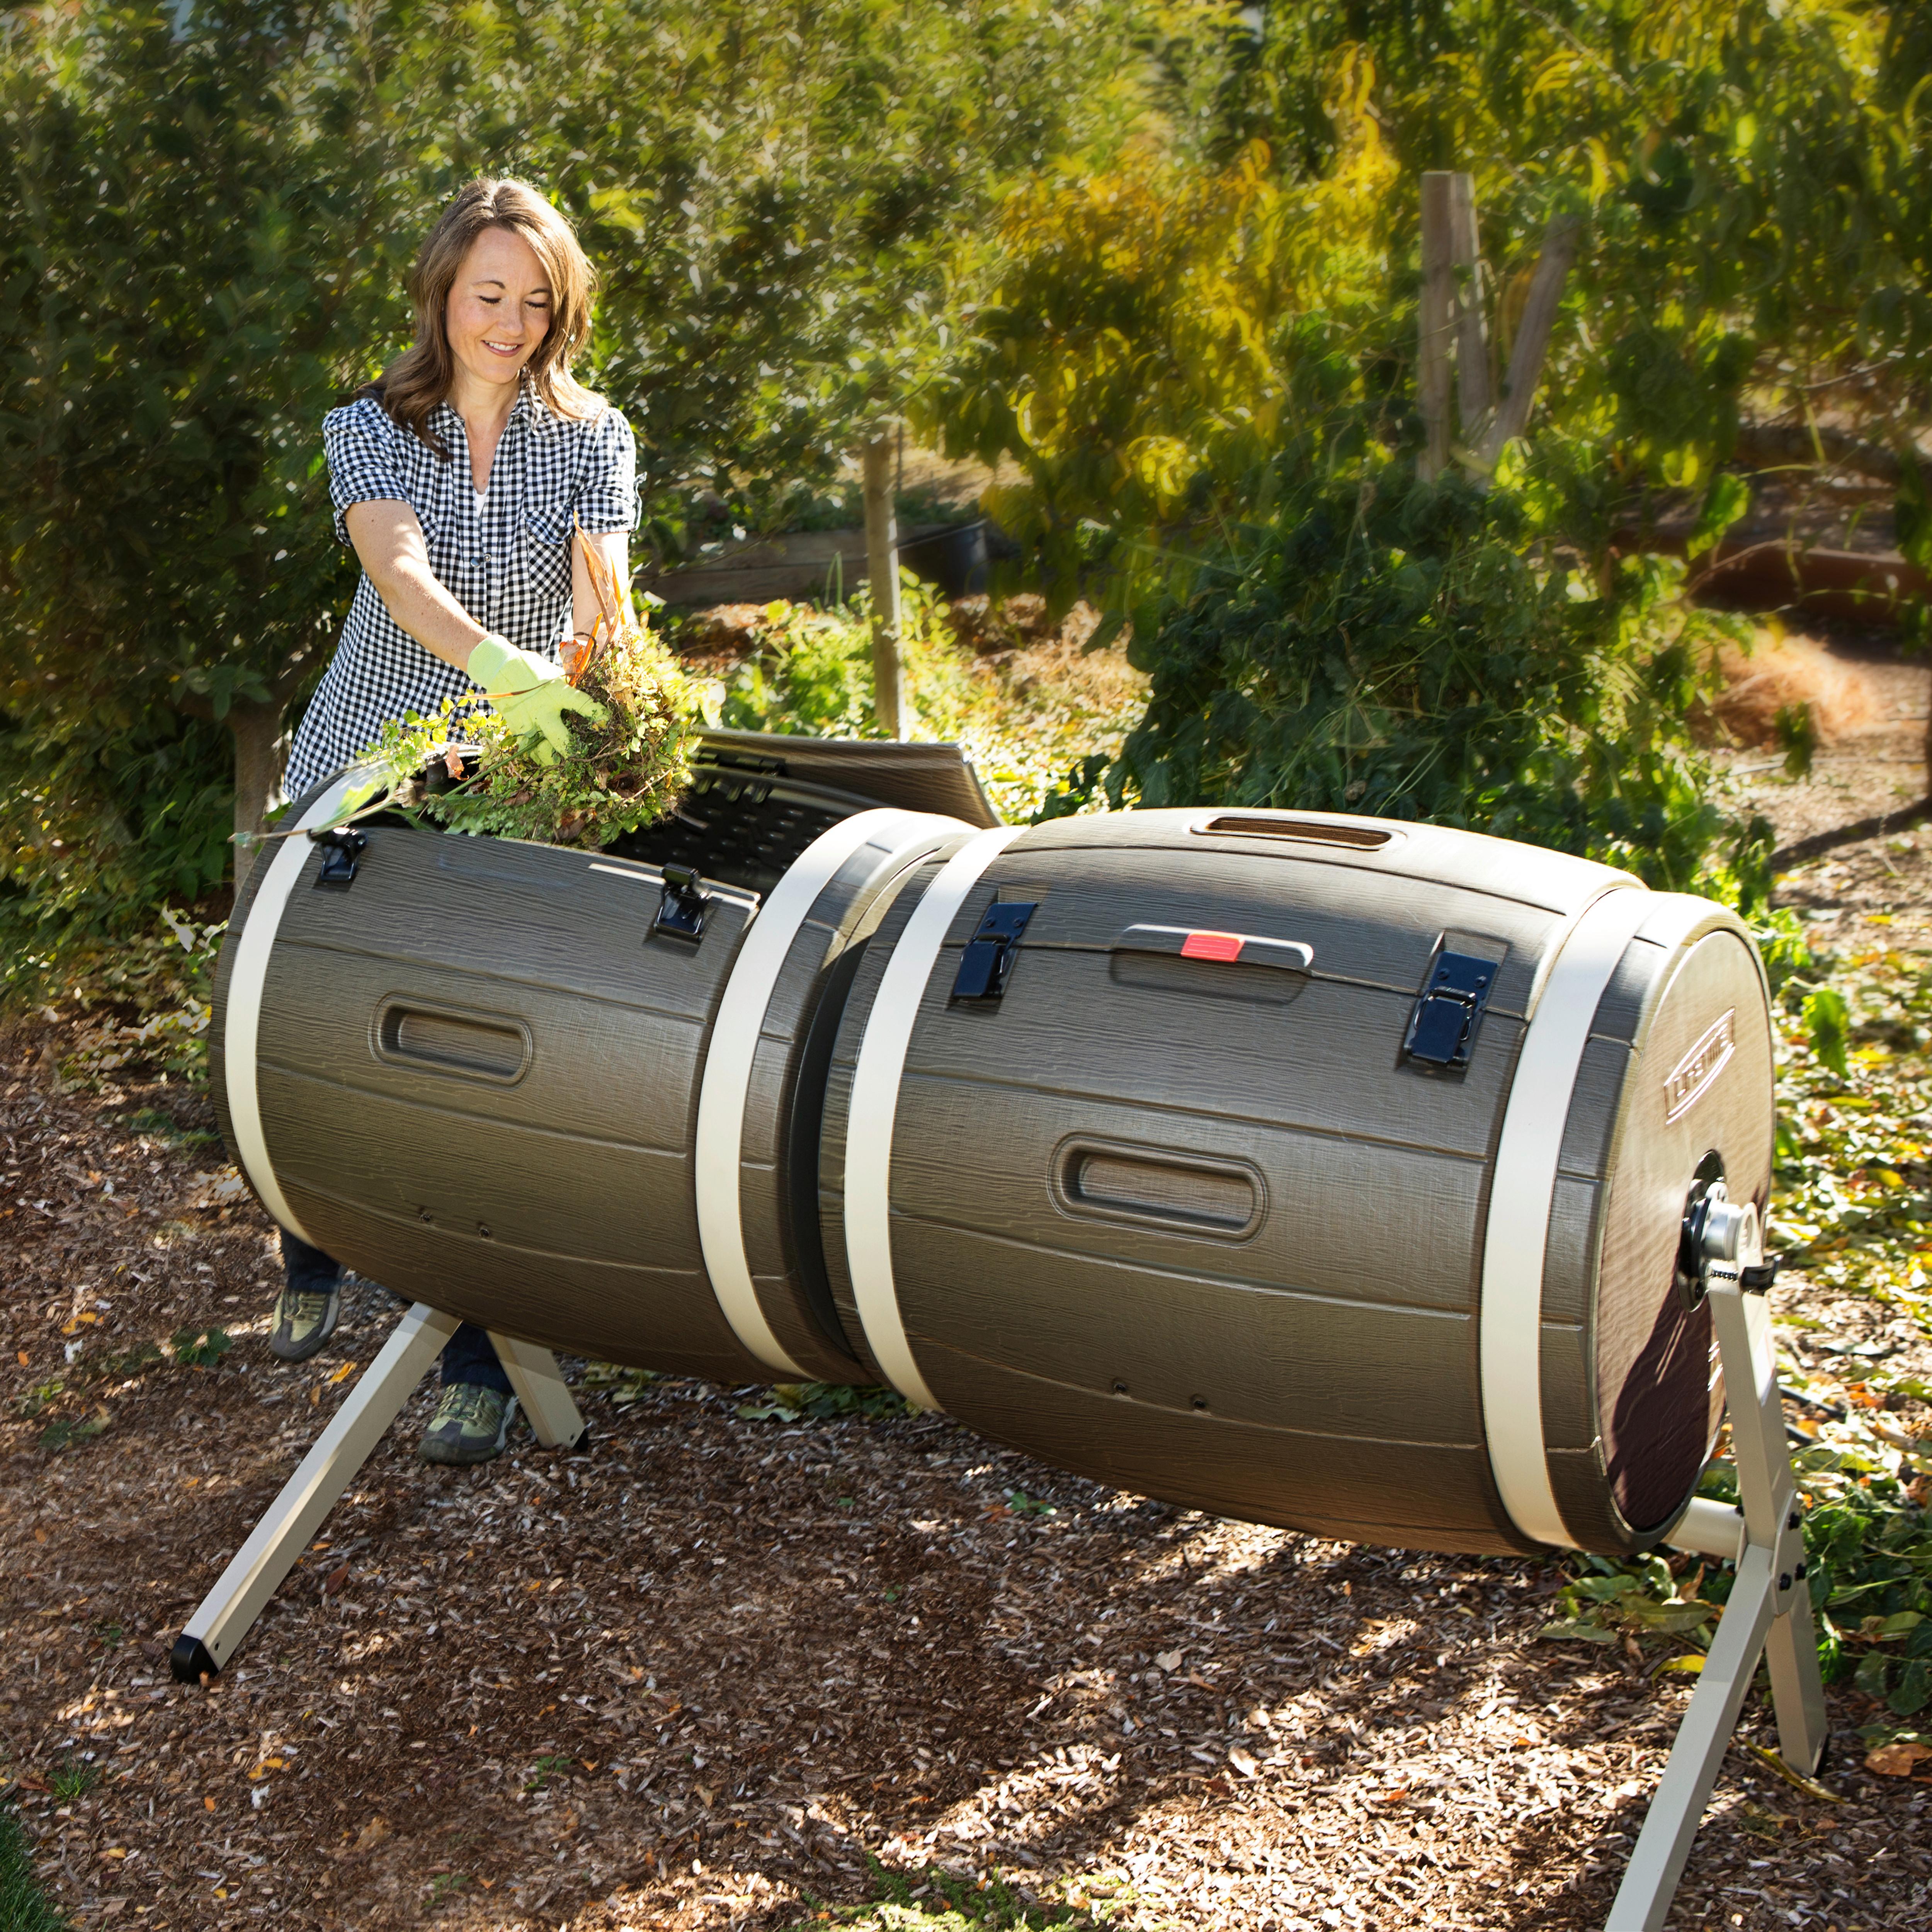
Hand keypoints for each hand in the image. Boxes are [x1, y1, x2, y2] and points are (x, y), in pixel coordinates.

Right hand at [467, 634, 606, 764]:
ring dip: (555, 760)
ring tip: (564, 763)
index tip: (607, 722)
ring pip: (543, 752)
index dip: (597, 714)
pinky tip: (547, 758)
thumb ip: (569, 688)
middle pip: (562, 739)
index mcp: (556, 692)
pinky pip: (529, 750)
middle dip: (574, 751)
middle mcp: (543, 710)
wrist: (498, 668)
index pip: (582, 704)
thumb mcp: (553, 674)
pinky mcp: (517, 729)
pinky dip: (539, 757)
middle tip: (584, 756)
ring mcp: (528, 722)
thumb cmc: (531, 669)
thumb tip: (588, 696)